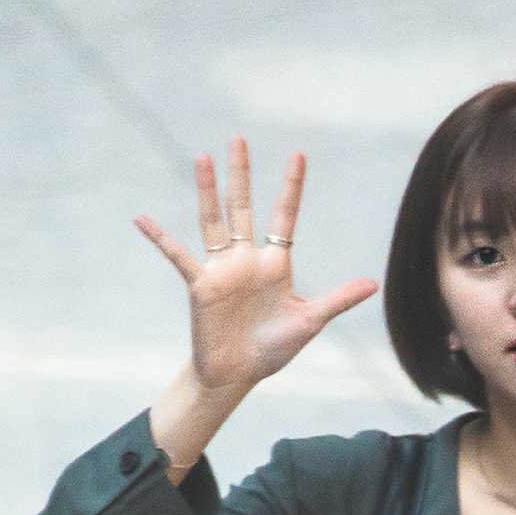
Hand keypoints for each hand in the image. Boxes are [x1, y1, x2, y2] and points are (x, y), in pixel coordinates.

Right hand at [136, 138, 377, 398]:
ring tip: (202, 158)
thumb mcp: (310, 322)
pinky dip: (159, 239)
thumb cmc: (273, 349)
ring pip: (214, 221)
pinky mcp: (200, 285)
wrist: (238, 375)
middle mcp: (246, 259)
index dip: (291, 187)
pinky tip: (141, 220)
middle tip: (238, 139)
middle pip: (243, 207)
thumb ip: (338, 300)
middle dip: (241, 174)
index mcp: (275, 263)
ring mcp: (221, 269)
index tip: (299, 155)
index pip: (284, 216)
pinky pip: (177, 256)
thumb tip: (374, 285)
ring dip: (207, 191)